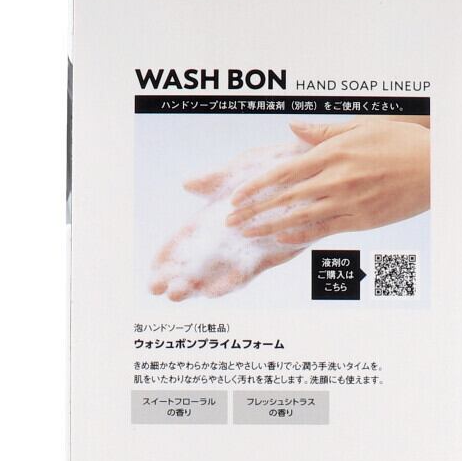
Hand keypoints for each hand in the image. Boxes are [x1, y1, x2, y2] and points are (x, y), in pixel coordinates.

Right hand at [149, 143, 309, 300]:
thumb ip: (216, 181)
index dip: (168, 256)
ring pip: (219, 273)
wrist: (310, 167)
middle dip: (177, 278)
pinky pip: (250, 271)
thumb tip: (189, 184)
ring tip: (179, 294)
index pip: (186, 241)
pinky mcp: (273, 251)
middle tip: (157, 290)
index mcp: (217, 218)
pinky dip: (231, 281)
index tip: (151, 271)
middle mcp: (231, 237)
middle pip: (198, 263)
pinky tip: (213, 291)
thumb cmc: (273, 166)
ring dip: (198, 285)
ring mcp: (250, 248)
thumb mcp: (240, 170)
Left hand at [225, 118, 430, 243]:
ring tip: (247, 234)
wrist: (435, 168)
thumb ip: (323, 133)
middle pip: (283, 197)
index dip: (255, 186)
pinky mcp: (360, 220)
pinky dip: (299, 234)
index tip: (235, 197)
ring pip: (298, 217)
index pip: (283, 172)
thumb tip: (291, 130)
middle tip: (230, 221)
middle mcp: (335, 178)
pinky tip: (280, 239)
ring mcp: (347, 202)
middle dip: (253, 210)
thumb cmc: (399, 143)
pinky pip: (323, 230)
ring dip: (268, 227)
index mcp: (332, 153)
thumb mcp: (362, 127)